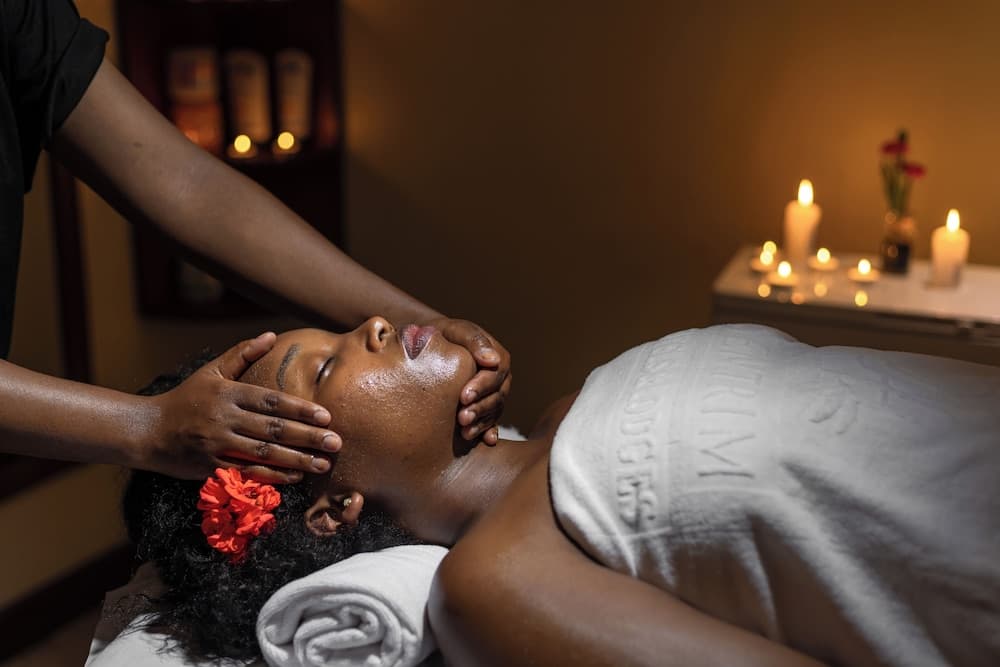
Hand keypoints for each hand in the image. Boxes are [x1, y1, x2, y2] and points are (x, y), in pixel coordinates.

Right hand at [141, 332, 340, 482]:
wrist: (147, 430)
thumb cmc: (185, 398)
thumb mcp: (211, 371)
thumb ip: (242, 354)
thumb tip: (271, 335)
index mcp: (228, 393)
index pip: (271, 401)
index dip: (300, 409)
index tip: (326, 416)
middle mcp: (225, 418)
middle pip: (273, 429)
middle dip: (308, 437)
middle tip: (336, 443)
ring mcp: (217, 443)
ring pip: (264, 453)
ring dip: (297, 460)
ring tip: (322, 464)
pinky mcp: (210, 466)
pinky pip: (246, 472)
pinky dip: (272, 476)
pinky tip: (295, 477)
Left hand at [427, 318, 511, 444]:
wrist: (425, 347)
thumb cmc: (440, 336)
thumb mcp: (454, 330)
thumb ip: (473, 340)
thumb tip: (493, 360)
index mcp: (496, 357)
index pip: (495, 374)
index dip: (481, 386)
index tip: (463, 396)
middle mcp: (499, 378)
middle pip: (497, 396)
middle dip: (480, 408)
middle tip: (462, 418)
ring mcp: (493, 395)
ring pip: (494, 411)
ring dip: (481, 422)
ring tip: (464, 432)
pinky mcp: (483, 409)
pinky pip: (490, 423)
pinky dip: (488, 431)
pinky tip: (486, 441)